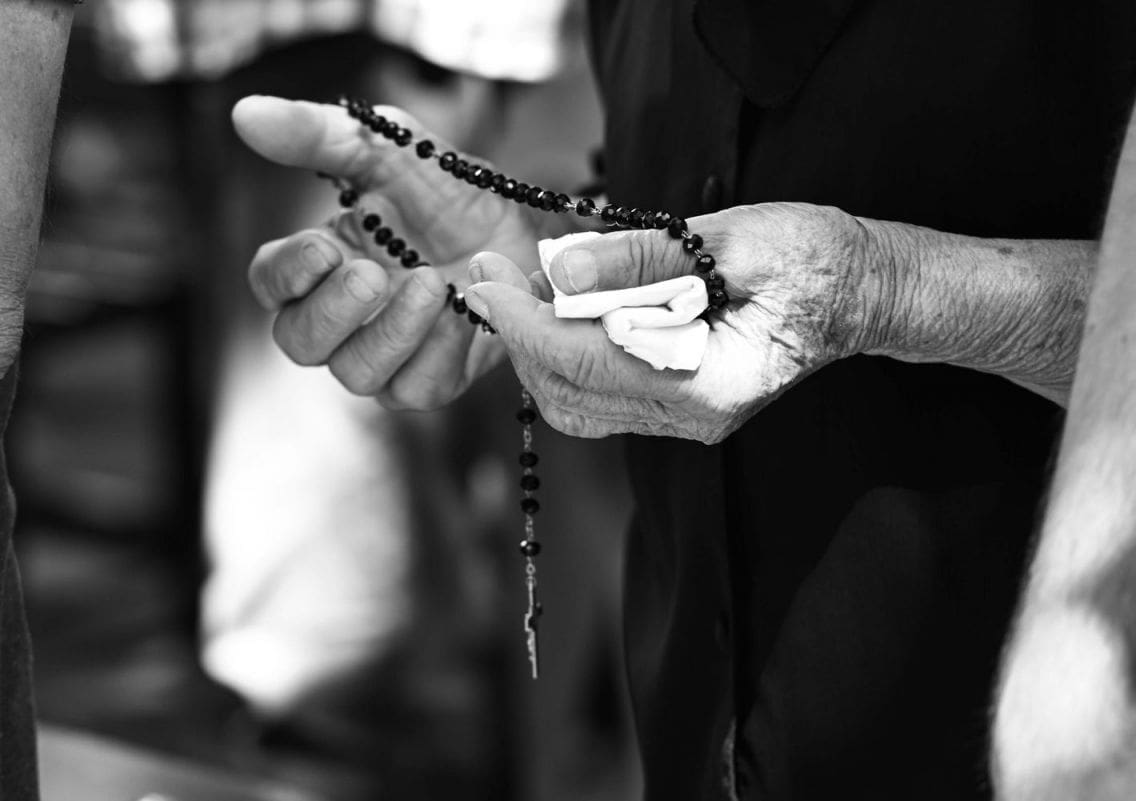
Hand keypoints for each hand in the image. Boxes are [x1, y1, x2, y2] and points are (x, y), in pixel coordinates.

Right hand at [235, 96, 543, 409]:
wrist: (528, 229)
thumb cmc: (450, 192)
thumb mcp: (389, 147)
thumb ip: (317, 134)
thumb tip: (244, 112)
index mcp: (320, 264)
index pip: (271, 284)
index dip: (288, 273)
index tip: (324, 248)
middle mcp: (342, 318)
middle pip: (300, 342)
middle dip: (334, 312)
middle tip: (373, 274)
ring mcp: (385, 354)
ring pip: (356, 373)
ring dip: (392, 332)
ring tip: (433, 285)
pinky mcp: (431, 380)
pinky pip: (417, 388)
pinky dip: (439, 351)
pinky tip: (465, 313)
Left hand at [463, 202, 885, 441]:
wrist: (865, 291)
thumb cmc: (816, 260)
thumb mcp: (733, 240)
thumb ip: (646, 257)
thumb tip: (561, 269)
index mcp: (709, 384)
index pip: (585, 364)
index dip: (524, 322)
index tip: (484, 277)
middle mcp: (691, 417)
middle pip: (568, 394)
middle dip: (517, 334)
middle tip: (493, 272)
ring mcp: (684, 419)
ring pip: (576, 403)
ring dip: (536, 347)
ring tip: (524, 285)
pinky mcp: (677, 405)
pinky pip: (599, 394)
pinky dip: (566, 353)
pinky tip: (562, 306)